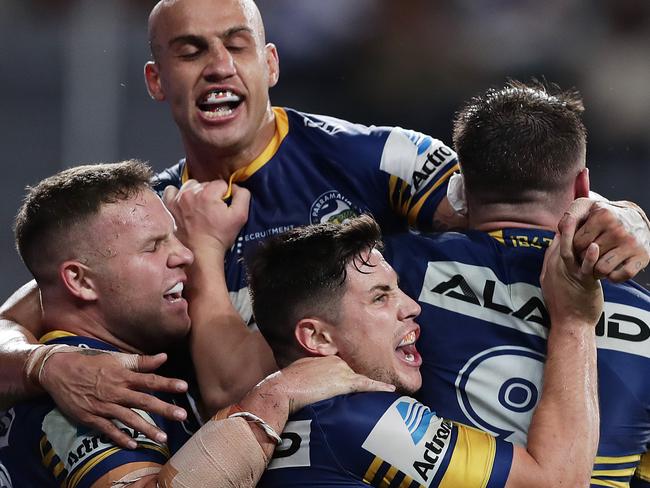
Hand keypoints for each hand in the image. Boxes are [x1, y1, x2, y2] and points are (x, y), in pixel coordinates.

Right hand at [40, 350, 187, 448]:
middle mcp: (116, 391)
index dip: (167, 383)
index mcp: (124, 376)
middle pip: (144, 401)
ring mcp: (104, 406)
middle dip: (164, 409)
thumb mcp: (116, 359)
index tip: (184, 386)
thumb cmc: (92, 363)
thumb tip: (164, 357)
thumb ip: (141, 361)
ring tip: (162, 438)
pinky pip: (108, 429)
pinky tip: (133, 444)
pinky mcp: (91, 417)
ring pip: (129, 419)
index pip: (150, 380)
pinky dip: (120, 437)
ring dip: (146, 429)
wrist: (59, 371)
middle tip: (182, 416)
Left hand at [163, 180, 249, 254]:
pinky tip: (185, 204)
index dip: (225, 196)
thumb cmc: (219, 237)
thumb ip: (242, 195)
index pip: (221, 184)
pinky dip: (178, 195)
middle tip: (212, 211)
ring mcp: (178, 199)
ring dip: (197, 193)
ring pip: (191, 186)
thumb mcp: (240, 216)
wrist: (201, 253)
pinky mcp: (170, 206)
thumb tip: (235, 187)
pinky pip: (172, 191)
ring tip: (200, 208)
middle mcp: (191, 193)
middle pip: (206, 184)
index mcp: (208, 193)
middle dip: (211, 195)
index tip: (223, 208)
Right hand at [245, 356, 394, 415]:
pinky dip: (378, 387)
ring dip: (372, 385)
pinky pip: (366, 384)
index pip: (342, 367)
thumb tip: (310, 383)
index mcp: (324, 357)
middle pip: (353, 371)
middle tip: (368, 390)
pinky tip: (390, 390)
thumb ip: (308, 374)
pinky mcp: (344, 382)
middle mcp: (335, 360)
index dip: (348, 376)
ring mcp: (341, 369)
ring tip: (384, 391)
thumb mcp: (297, 373)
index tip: (351, 383)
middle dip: (360, 381)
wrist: (282, 389)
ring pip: (361, 378)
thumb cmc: (285, 385)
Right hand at [541, 213, 603, 326]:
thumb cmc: (564, 302)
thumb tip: (557, 245)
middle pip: (560, 240)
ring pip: (569, 250)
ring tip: (579, 220)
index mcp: (551, 265)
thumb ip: (553, 262)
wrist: (569, 323)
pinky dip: (589, 257)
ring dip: (574, 235)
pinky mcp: (582, 283)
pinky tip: (594, 247)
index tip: (572, 214)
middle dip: (567, 224)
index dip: (564, 225)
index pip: (556, 240)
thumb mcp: (551, 280)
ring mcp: (568, 274)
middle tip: (574, 209)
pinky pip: (586, 268)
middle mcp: (557, 267)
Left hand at [567, 198, 648, 281]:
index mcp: (603, 216)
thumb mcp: (587, 207)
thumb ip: (570, 216)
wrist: (637, 220)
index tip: (582, 241)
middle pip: (587, 257)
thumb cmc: (605, 215)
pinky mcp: (642, 257)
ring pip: (601, 269)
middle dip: (585, 257)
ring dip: (597, 269)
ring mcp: (631, 244)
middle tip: (591, 251)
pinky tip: (612, 267)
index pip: (576, 243)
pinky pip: (619, 276)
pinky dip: (612, 276)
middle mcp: (618, 230)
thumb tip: (561, 229)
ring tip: (599, 259)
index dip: (576, 245)